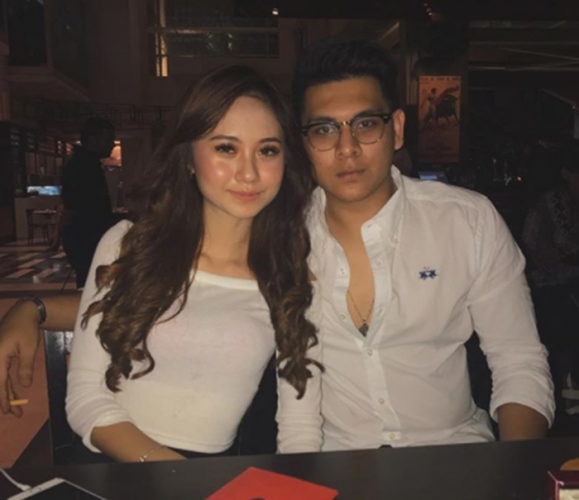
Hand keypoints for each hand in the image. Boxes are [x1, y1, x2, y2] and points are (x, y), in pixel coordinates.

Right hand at [0, 300, 40, 415]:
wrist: (23, 313)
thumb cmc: (26, 329)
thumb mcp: (28, 348)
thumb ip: (25, 367)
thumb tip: (24, 385)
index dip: (1, 397)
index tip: (5, 410)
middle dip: (4, 399)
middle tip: (14, 413)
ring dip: (6, 394)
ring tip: (15, 409)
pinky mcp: (0, 358)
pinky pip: (1, 374)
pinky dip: (6, 385)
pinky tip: (13, 394)